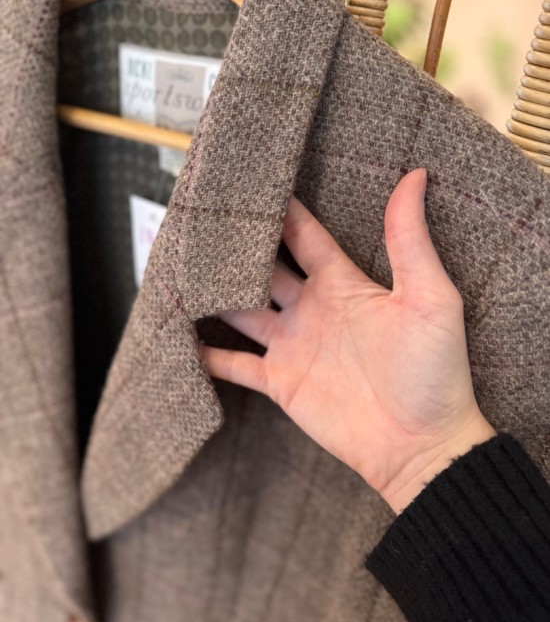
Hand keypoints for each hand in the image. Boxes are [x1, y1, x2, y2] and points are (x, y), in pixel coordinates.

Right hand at [200, 168, 495, 512]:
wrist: (420, 445)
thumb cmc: (434, 370)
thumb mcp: (430, 298)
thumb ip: (409, 240)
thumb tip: (416, 176)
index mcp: (342, 283)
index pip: (303, 235)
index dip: (280, 208)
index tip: (250, 182)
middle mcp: (311, 308)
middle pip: (264, 267)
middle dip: (237, 246)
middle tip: (202, 219)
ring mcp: (292, 345)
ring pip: (241, 310)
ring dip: (215, 293)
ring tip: (179, 269)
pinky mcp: (279, 382)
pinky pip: (235, 364)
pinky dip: (208, 353)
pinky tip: (180, 337)